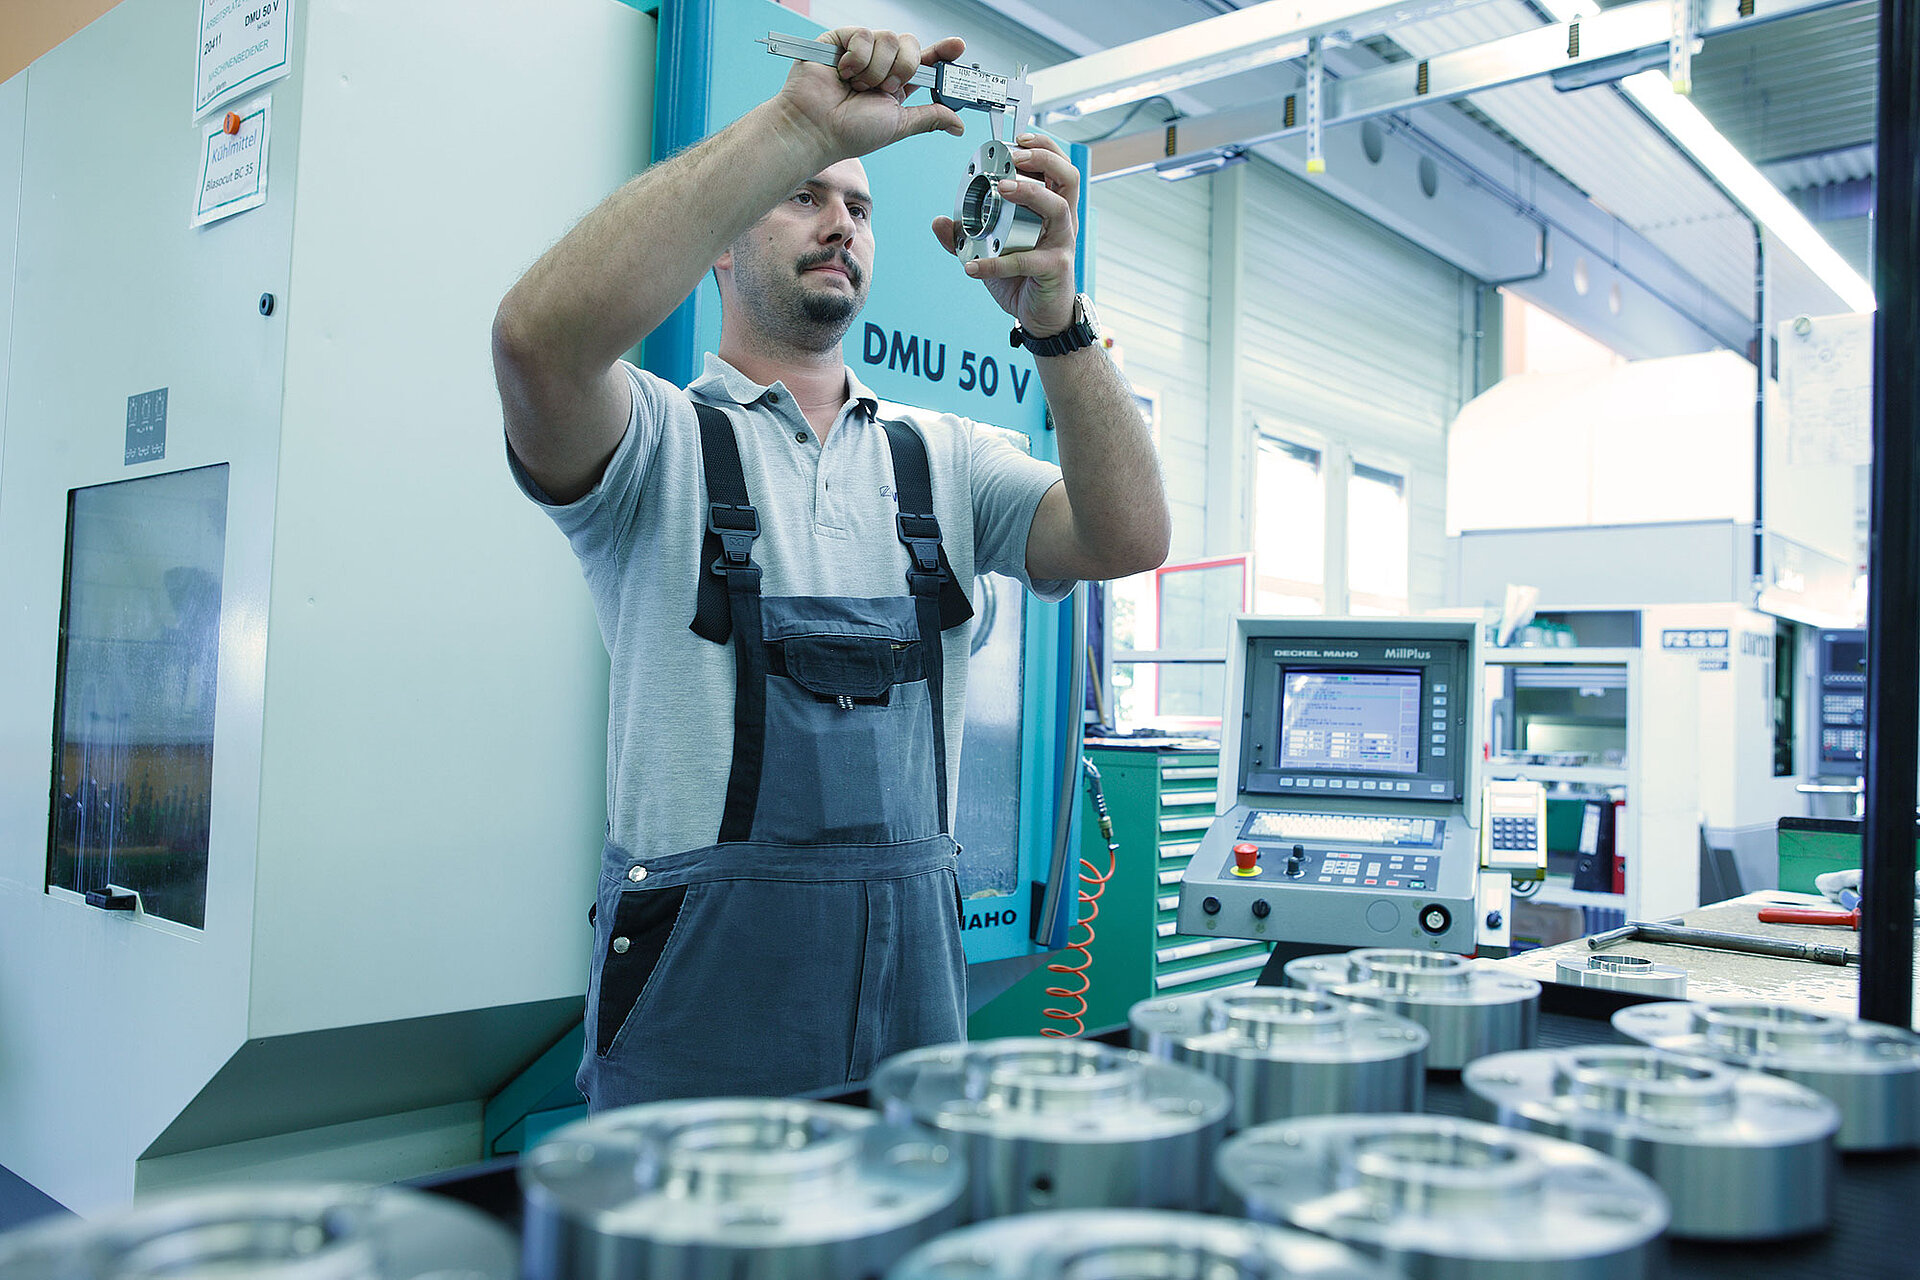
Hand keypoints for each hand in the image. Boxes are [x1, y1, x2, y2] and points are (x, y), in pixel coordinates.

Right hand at [777, 28, 966, 160]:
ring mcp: (861, 50)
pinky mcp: (841, 39)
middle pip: (910, 45)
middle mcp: (881, 65)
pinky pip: (864, 34)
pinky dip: (857, 58)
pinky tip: (843, 73)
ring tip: (857, 86)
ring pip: (889, 39)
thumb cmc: (851, 132)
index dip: (942, 52)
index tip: (958, 47)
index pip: (925, 61)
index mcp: (896, 84)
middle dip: (903, 69)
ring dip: (876, 70)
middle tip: (885, 89)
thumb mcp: (900, 124)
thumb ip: (930, 117)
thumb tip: (959, 125)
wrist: (817, 128)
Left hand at [931, 134, 1078, 337]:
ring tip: (1002, 188)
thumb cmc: (1023, 279)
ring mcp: (1062, 243)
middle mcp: (1062, 222)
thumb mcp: (991, 251)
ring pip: (1057, 208)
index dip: (1042, 147)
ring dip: (1029, 193)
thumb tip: (939, 221)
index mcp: (1051, 209)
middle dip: (1042, 158)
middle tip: (1013, 156)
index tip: (1016, 139)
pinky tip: (971, 266)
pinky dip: (996, 262)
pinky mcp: (1055, 268)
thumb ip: (964, 236)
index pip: (1056, 168)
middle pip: (1068, 177)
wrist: (1040, 318)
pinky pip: (1026, 260)